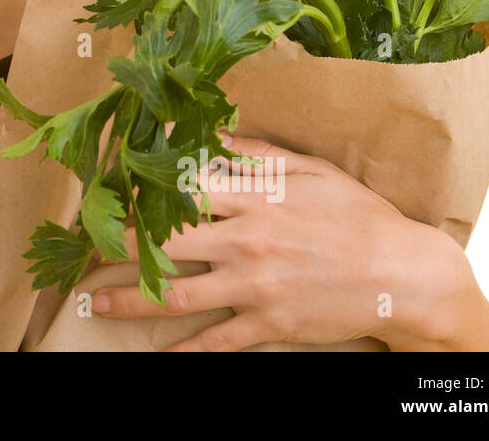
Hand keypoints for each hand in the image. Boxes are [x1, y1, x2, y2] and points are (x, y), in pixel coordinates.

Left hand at [91, 133, 479, 350]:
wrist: (404, 275)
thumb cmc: (358, 215)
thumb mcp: (310, 171)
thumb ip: (255, 153)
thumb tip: (209, 132)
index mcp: (253, 200)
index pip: (180, 192)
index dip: (137, 191)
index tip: (105, 191)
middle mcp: (245, 242)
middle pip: (166, 243)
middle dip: (118, 246)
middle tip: (83, 248)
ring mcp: (255, 287)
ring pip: (179, 295)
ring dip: (132, 300)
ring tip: (99, 303)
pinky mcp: (269, 325)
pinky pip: (217, 341)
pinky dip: (185, 352)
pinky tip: (158, 355)